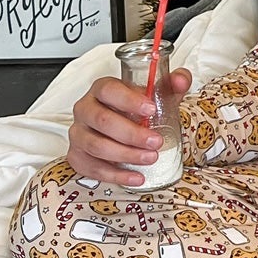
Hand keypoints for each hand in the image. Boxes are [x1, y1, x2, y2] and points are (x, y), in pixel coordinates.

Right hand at [66, 70, 192, 186]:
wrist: (123, 126)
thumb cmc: (137, 108)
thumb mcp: (158, 93)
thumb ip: (173, 83)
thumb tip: (181, 80)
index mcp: (102, 89)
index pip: (109, 90)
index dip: (129, 100)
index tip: (151, 110)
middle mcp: (85, 109)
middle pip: (102, 120)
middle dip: (132, 134)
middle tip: (156, 141)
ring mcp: (78, 133)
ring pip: (96, 146)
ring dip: (126, 155)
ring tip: (150, 158)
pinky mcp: (77, 156)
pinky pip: (92, 168)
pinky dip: (116, 175)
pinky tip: (136, 177)